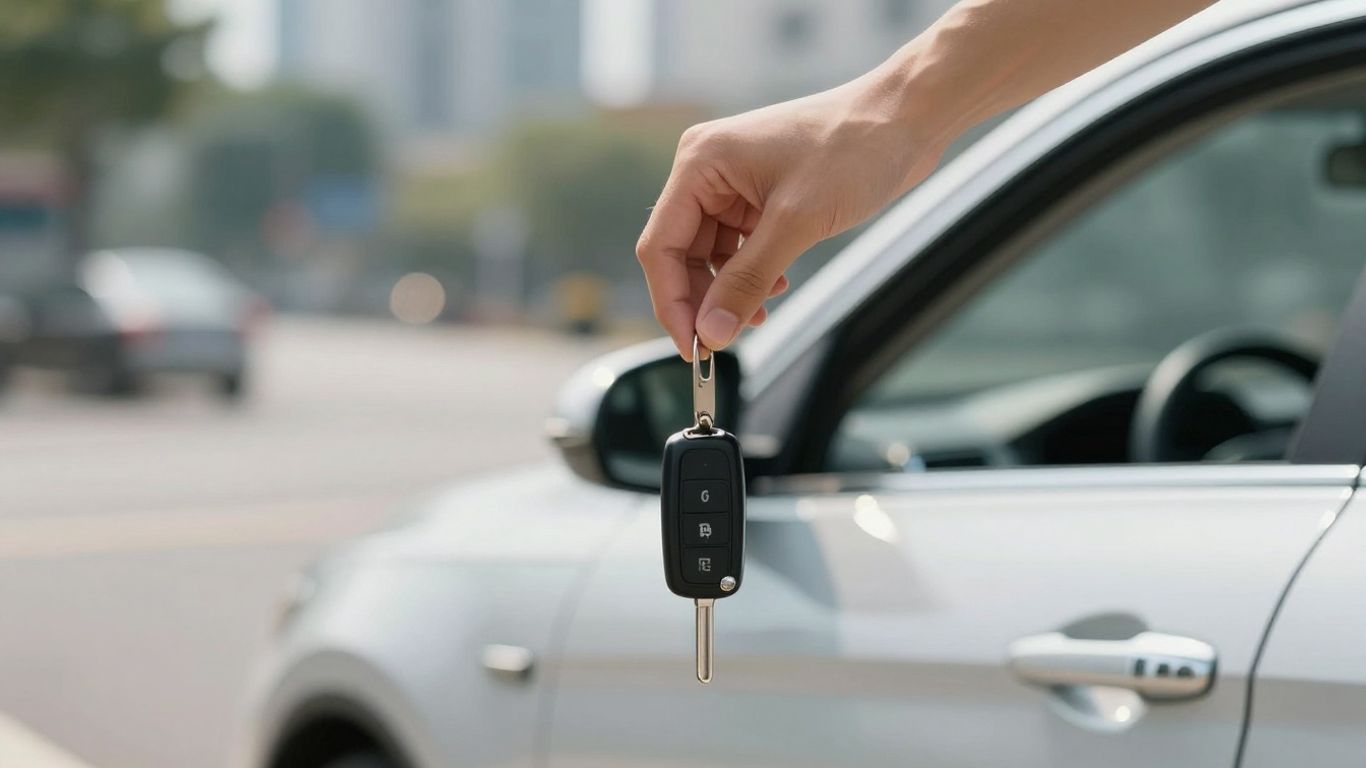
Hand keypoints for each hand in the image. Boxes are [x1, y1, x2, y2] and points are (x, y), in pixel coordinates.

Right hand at [636, 68, 947, 358]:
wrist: (906, 118)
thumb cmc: (853, 148)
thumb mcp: (797, 222)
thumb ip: (747, 280)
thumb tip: (712, 332)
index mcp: (700, 162)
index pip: (661, 246)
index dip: (671, 302)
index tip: (693, 348)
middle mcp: (708, 171)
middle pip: (682, 255)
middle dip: (704, 300)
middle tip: (726, 339)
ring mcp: (734, 184)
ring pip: (711, 257)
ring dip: (731, 291)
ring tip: (763, 312)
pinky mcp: (761, 196)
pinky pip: (739, 248)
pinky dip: (753, 275)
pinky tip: (777, 286)